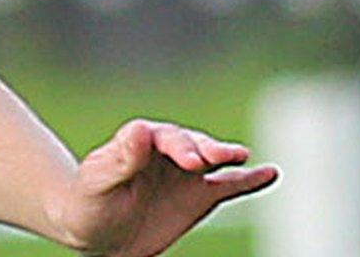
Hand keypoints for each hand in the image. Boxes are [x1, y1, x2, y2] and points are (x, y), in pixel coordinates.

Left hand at [52, 119, 278, 255]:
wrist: (97, 231)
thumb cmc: (90, 203)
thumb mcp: (98, 182)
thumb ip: (120, 159)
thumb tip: (138, 128)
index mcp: (137, 143)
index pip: (161, 137)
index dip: (176, 145)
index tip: (189, 161)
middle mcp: (165, 152)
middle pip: (190, 144)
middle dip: (204, 148)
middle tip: (213, 157)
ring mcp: (185, 173)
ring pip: (211, 160)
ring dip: (226, 156)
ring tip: (241, 156)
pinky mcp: (200, 195)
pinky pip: (230, 185)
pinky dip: (250, 180)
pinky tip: (270, 173)